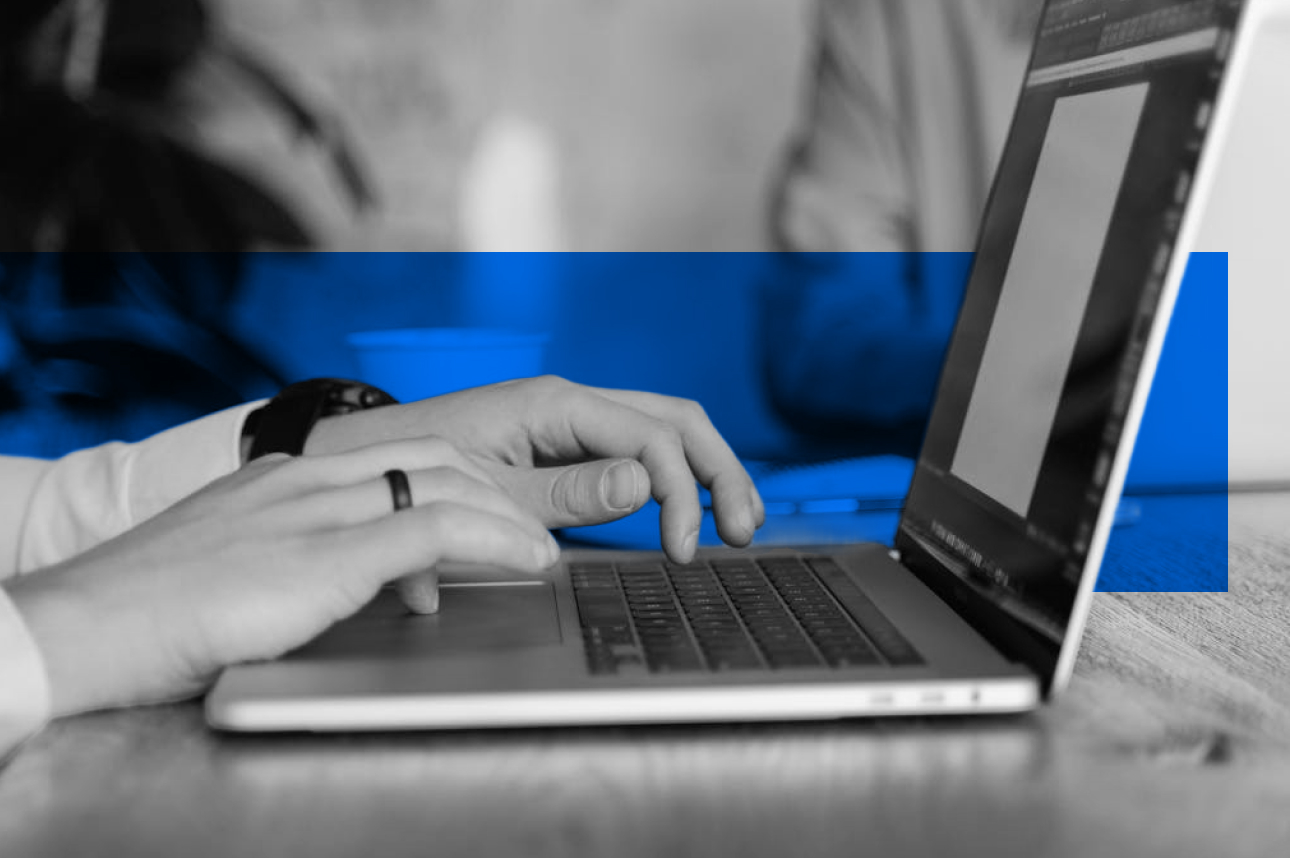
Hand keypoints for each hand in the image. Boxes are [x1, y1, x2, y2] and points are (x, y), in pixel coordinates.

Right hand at [5, 438, 557, 716]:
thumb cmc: (154, 611)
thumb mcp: (243, 568)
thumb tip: (376, 585)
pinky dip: (494, 540)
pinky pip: (434, 529)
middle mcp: (304, 480)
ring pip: (444, 480)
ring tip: (540, 548)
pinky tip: (526, 559)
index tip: (492, 510)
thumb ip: (306, 561)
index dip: (458, 479)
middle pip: (434, 455)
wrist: (84, 626)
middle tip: (530, 529)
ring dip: (508, 513)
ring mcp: (314, 511)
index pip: (395, 455)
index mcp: (283, 478)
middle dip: (495, 489)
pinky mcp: (323, 555)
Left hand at [305, 377, 765, 561]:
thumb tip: (644, 486)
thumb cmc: (414, 471)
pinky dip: (675, 474)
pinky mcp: (566, 442)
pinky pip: (638, 445)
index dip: (681, 493)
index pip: (650, 439)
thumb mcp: (489, 491)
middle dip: (720, 471)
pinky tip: (690, 505)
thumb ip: (567, 492)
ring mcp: (572, 419)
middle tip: (742, 530)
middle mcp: (572, 401)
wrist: (365, 459)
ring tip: (736, 519)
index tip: (682, 549)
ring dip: (708, 470)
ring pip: (666, 428)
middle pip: (676, 420)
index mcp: (556, 404)